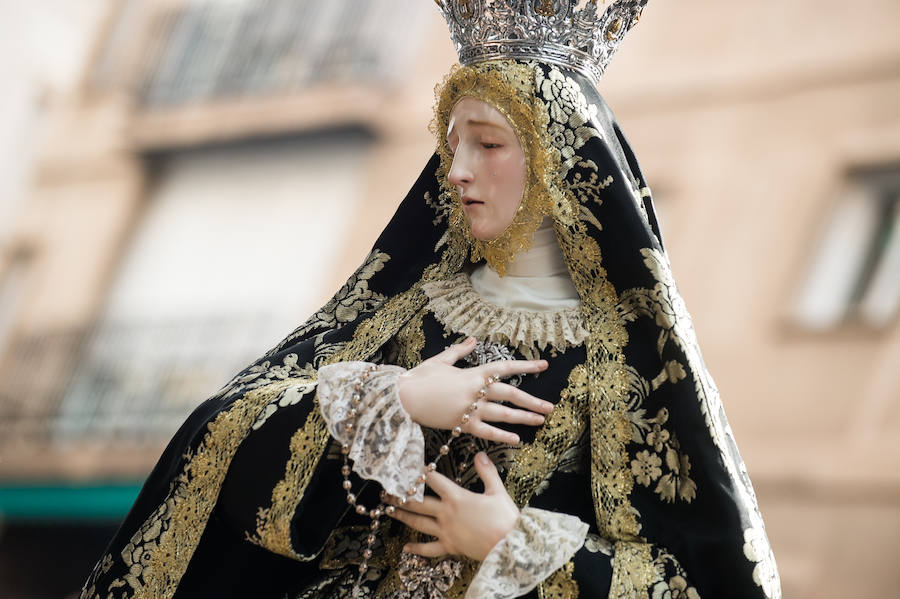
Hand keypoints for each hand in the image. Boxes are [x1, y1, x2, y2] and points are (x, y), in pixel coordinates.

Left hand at [389, 452, 518, 560]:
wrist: (509, 545)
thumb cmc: (504, 518)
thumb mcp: (497, 491)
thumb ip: (486, 471)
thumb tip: (479, 454)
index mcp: (457, 497)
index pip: (434, 481)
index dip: (421, 473)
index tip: (409, 467)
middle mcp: (446, 514)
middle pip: (418, 503)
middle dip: (401, 496)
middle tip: (385, 491)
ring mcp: (446, 531)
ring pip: (419, 523)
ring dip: (402, 516)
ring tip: (388, 511)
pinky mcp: (450, 547)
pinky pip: (429, 549)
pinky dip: (416, 549)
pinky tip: (405, 548)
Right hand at [397, 337, 552, 444]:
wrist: (403, 398)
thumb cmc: (420, 378)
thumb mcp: (441, 360)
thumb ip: (460, 351)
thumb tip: (473, 340)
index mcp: (473, 373)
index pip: (505, 368)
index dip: (526, 367)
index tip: (544, 366)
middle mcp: (476, 392)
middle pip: (510, 395)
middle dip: (532, 401)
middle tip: (550, 407)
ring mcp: (470, 409)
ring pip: (503, 414)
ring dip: (523, 418)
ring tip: (540, 421)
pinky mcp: (462, 425)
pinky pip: (487, 432)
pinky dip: (502, 436)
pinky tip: (517, 440)